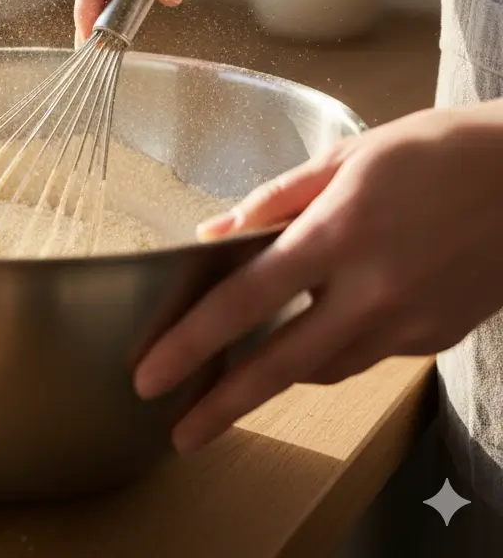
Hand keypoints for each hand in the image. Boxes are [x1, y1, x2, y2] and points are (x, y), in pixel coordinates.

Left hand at [133, 101, 502, 454]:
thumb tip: (215, 234)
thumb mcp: (345, 156)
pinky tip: (309, 338)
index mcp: (337, 235)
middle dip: (222, 405)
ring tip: (231, 388)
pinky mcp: (436, 338)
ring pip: (322, 369)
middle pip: (280, 364)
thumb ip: (274, 199)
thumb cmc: (434, 152)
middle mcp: (371, 291)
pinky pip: (364, 357)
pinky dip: (328, 353)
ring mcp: (408, 323)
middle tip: (180, 434)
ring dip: (273, 382)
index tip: (152, 375)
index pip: (245, 301)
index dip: (191, 343)